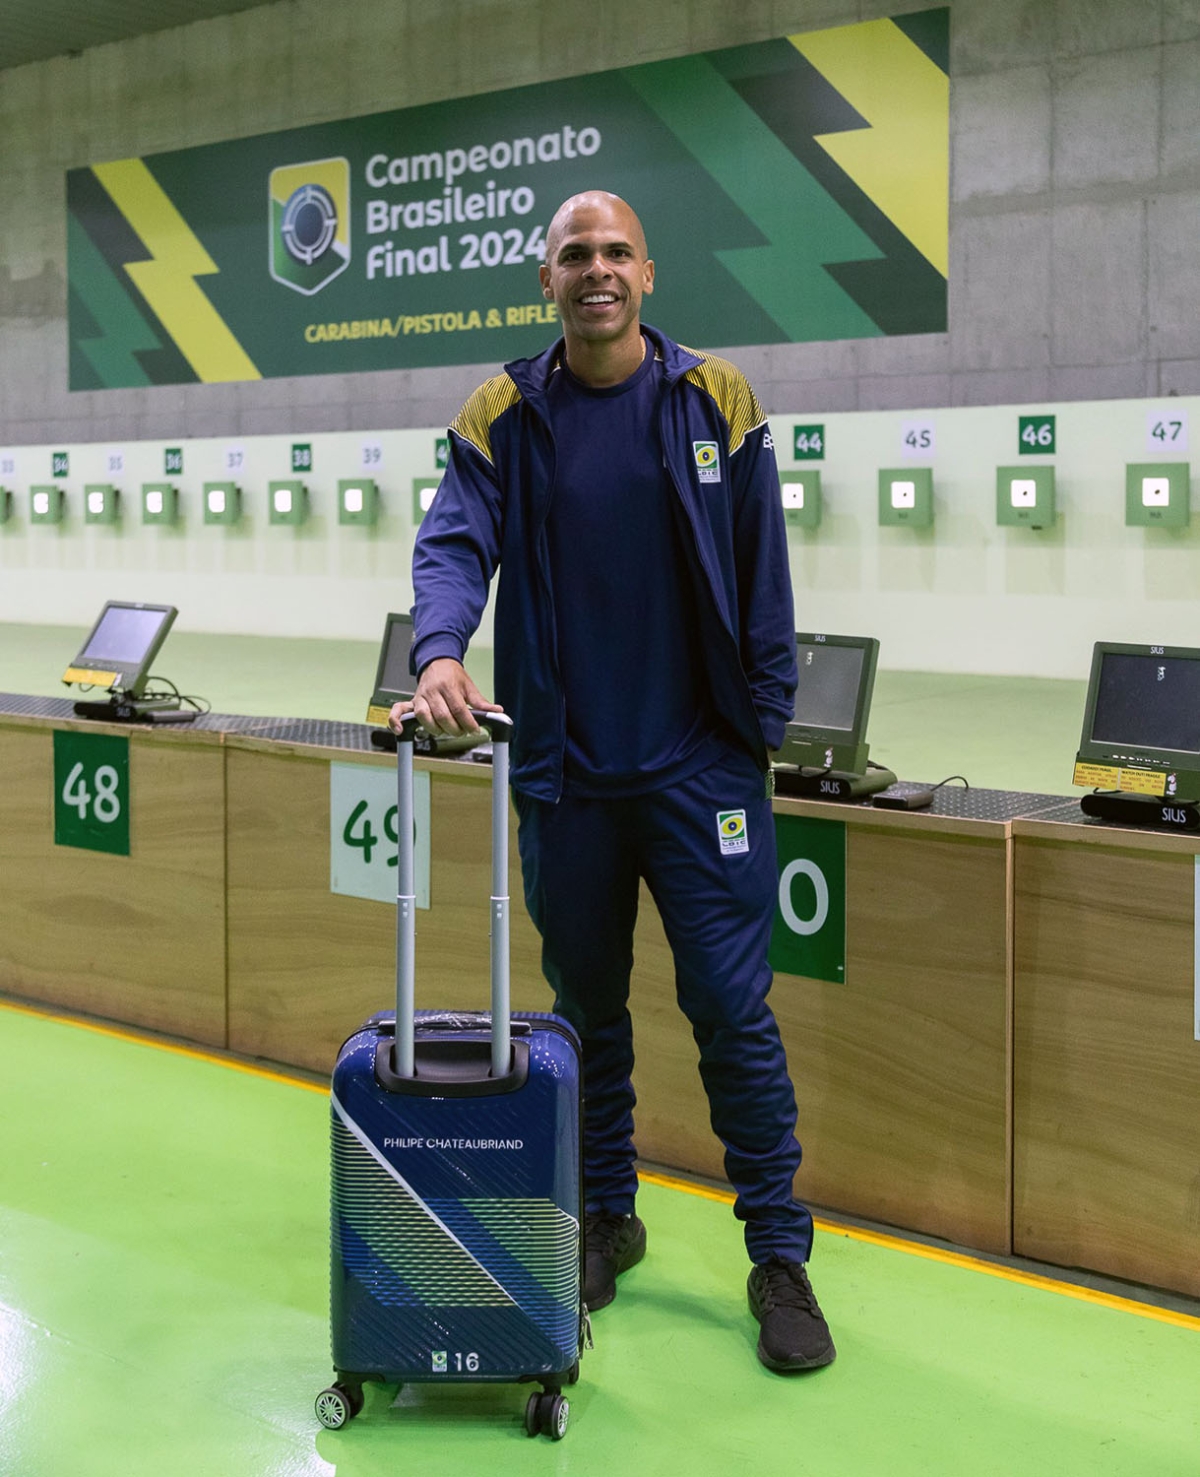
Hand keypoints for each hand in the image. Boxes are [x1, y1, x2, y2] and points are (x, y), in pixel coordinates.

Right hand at [388, 658, 503, 736]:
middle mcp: (432, 691)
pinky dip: (395, 721)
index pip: (459, 709)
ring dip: (436, 729)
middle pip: (442, 716)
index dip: (468, 723)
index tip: (476, 730)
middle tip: (463, 731)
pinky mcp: (411, 701)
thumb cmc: (453, 675)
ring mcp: (420, 697)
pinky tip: (400, 731)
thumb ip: (481, 702)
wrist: (437, 661)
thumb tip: (496, 711)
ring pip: (424, 717)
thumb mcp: (469, 686)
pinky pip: (398, 710)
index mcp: (448, 686)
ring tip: (445, 731)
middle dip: (455, 729)